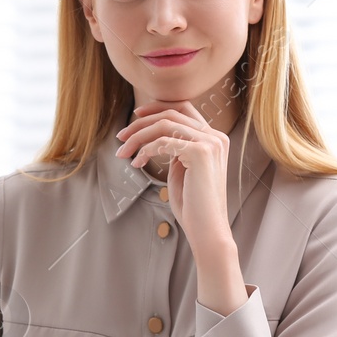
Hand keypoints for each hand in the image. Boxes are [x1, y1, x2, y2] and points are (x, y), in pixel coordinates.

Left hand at [116, 100, 231, 255]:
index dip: (157, 107)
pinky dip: (145, 150)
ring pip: (164, 125)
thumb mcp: (182, 169)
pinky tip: (137, 163)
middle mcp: (216, 136)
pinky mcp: (201, 153)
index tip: (135, 115)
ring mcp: (211, 143)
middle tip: (120, 137)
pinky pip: (163, 142)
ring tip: (123, 152)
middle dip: (141, 123)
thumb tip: (155, 137)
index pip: (184, 109)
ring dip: (138, 136)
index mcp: (214, 138)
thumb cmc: (192, 204)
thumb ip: (175, 149)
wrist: (207, 229)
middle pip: (171, 114)